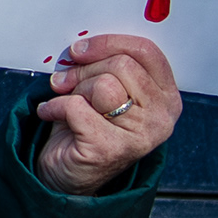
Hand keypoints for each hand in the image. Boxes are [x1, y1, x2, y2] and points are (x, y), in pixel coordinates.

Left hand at [35, 33, 178, 193]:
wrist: (66, 174)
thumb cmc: (85, 128)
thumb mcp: (106, 90)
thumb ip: (107, 66)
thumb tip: (83, 46)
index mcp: (166, 97)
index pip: (146, 51)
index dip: (109, 43)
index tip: (81, 49)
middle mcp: (161, 118)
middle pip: (122, 65)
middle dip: (84, 69)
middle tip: (64, 80)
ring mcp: (140, 136)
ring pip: (103, 85)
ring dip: (73, 89)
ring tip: (64, 101)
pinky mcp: (111, 149)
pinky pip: (76, 107)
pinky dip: (55, 106)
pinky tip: (51, 114)